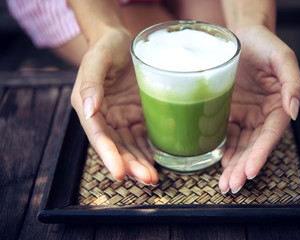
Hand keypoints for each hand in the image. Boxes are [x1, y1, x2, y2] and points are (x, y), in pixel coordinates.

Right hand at [71, 28, 157, 184]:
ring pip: (130, 147)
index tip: (119, 173)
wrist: (121, 42)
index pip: (98, 136)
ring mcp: (121, 118)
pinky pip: (142, 137)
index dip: (108, 155)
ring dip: (141, 163)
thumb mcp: (97, 59)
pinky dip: (149, 151)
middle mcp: (104, 118)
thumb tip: (89, 110)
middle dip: (131, 165)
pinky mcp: (136, 116)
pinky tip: (157, 161)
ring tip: (153, 178)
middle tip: (147, 179)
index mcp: (88, 107)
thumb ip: (91, 84)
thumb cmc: (106, 47)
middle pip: (117, 147)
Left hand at [218, 25, 299, 193]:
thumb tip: (293, 111)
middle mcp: (261, 114)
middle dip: (243, 167)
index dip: (261, 154)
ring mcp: (245, 115)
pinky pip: (227, 135)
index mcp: (277, 105)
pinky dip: (224, 151)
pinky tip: (219, 164)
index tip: (250, 170)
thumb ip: (293, 83)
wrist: (241, 36)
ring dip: (233, 165)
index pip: (270, 135)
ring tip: (225, 183)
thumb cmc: (263, 43)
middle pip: (253, 146)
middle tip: (232, 185)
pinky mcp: (229, 112)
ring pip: (240, 145)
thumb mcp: (282, 57)